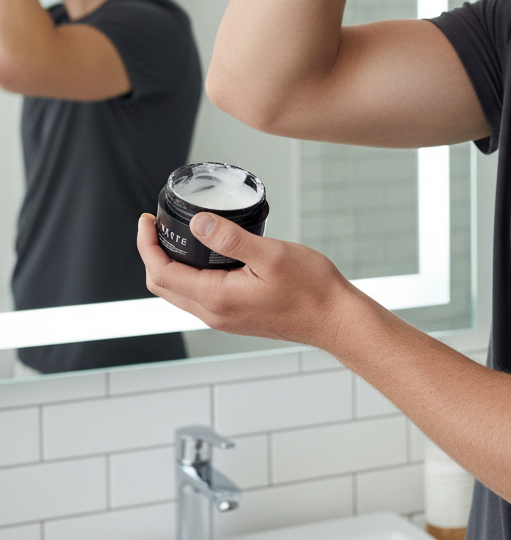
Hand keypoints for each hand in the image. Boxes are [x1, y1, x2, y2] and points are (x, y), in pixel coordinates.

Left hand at [138, 211, 352, 348]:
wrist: (334, 318)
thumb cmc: (311, 289)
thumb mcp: (272, 254)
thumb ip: (231, 239)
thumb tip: (198, 224)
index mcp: (217, 298)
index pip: (161, 273)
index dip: (147, 245)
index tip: (147, 221)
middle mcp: (215, 313)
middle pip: (163, 286)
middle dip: (153, 254)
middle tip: (157, 225)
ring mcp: (226, 318)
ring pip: (180, 293)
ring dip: (171, 265)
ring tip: (180, 236)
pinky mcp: (237, 316)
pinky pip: (200, 297)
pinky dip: (191, 275)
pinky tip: (209, 256)